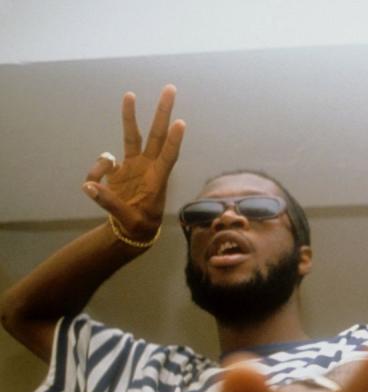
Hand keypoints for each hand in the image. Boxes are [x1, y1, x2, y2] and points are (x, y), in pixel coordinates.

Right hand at [82, 84, 185, 241]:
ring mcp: (133, 166)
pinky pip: (103, 162)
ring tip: (130, 95)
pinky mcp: (118, 170)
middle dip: (163, 112)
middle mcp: (148, 167)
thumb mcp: (130, 221)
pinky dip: (94, 173)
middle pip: (156, 134)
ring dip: (130, 115)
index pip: (169, 156)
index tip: (180, 123)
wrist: (131, 230)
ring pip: (132, 135)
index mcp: (157, 180)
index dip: (174, 141)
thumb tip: (89, 186)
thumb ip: (110, 204)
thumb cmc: (139, 225)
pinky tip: (92, 190)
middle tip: (171, 88)